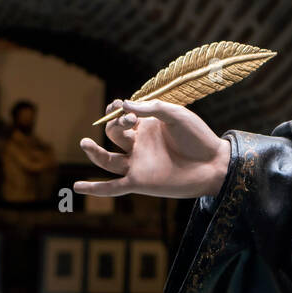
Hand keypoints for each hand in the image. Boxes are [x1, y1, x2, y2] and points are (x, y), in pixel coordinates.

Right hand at [74, 99, 230, 198]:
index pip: (121, 117)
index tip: (120, 105)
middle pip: (114, 135)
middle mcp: (139, 146)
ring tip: (85, 143)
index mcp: (147, 128)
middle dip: (116, 125)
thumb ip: (151, 109)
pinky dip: (95, 189)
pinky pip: (113, 187)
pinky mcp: (140, 182)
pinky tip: (77, 187)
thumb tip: (122, 104)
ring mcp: (138, 164)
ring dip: (94, 152)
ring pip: (108, 160)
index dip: (116, 110)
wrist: (214, 163)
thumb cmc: (198, 137)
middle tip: (130, 121)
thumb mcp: (176, 115)